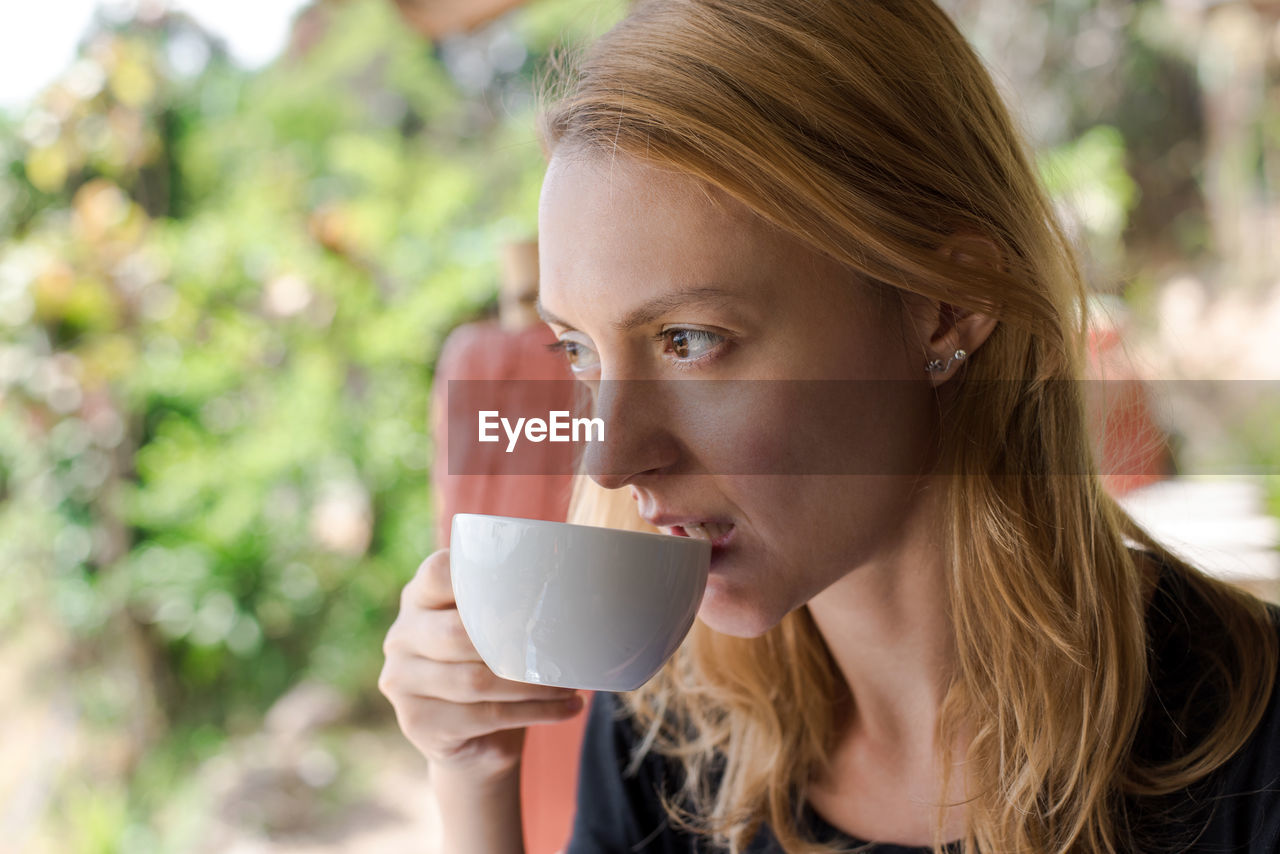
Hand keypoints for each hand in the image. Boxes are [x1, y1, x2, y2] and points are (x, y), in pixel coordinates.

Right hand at [378, 549, 584, 784]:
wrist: (472, 738)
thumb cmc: (490, 664)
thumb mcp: (491, 626)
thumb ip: (509, 603)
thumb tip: (579, 585)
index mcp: (418, 596)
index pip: (441, 572)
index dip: (482, 577)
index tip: (531, 589)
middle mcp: (401, 635)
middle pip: (457, 633)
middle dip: (516, 642)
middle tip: (560, 645)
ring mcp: (402, 681)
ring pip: (475, 680)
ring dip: (533, 683)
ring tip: (571, 682)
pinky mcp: (418, 722)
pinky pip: (486, 716)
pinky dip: (536, 712)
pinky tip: (569, 707)